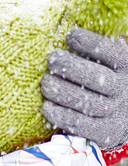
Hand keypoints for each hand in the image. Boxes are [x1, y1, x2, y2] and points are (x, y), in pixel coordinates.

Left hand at [41, 28, 127, 149]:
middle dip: (72, 68)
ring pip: (89, 103)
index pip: (111, 53)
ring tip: (45, 83)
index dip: (91, 43)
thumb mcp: (110, 63)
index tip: (70, 36)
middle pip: (99, 79)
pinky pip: (83, 126)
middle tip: (51, 59)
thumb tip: (67, 32)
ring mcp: (116, 113)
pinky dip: (63, 117)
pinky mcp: (105, 133)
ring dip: (64, 93)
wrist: (126, 116)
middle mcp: (125, 90)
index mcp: (127, 67)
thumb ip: (95, 52)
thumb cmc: (108, 80)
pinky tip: (47, 108)